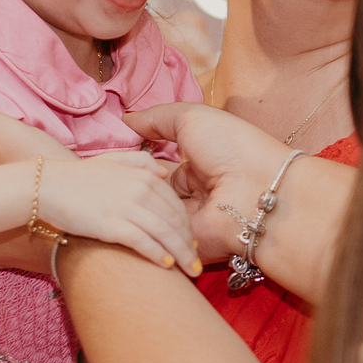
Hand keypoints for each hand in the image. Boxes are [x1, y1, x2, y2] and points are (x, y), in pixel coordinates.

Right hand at [38, 153, 199, 274]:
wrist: (47, 187)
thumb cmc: (78, 178)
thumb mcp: (113, 160)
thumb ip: (141, 162)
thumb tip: (163, 172)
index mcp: (144, 175)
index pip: (176, 205)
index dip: (187, 226)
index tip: (192, 243)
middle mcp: (140, 190)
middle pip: (176, 221)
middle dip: (189, 244)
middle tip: (196, 263)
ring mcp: (127, 207)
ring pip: (165, 233)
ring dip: (182, 254)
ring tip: (190, 271)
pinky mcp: (112, 225)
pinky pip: (143, 242)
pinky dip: (158, 254)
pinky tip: (167, 266)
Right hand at [124, 103, 291, 264]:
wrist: (256, 189)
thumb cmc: (230, 146)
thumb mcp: (190, 118)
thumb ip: (156, 118)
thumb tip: (126, 119)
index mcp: (195, 164)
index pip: (157, 169)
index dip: (135, 165)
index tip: (110, 160)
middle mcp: (191, 193)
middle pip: (150, 194)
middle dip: (129, 188)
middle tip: (106, 181)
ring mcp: (189, 220)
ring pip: (149, 215)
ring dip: (133, 207)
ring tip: (111, 197)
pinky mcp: (185, 243)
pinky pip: (157, 237)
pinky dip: (142, 228)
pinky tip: (121, 215)